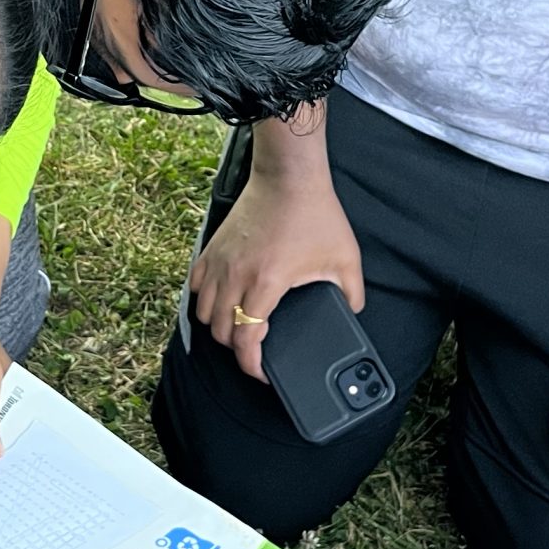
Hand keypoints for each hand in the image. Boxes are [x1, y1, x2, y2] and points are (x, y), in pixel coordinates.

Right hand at [191, 166, 364, 383]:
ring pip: (203, 311)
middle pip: (221, 332)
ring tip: (237, 325)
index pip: (245, 340)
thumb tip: (353, 312)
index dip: (251, 365)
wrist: (289, 176)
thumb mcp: (345, 259)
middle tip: (254, 349)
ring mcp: (220, 261)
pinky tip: (221, 298)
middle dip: (237, 348)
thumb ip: (352, 293)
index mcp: (267, 283)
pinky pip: (195, 285)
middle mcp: (236, 276)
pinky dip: (204, 299)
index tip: (262, 372)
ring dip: (218, 325)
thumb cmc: (315, 213)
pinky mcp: (212, 247)